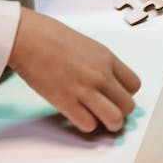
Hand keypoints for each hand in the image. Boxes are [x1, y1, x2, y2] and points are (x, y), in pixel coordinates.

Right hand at [8, 8, 139, 132]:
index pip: (134, 85)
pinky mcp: (66, 102)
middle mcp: (101, 75)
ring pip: (114, 120)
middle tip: (109, 111)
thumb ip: (101, 64)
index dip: (126, 93)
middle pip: (128, 106)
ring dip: (109, 124)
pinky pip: (89, 124)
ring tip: (100, 120)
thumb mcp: (88, 46)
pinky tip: (79, 115)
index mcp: (107, 58)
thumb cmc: (53, 38)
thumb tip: (109, 84)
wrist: (29, 38)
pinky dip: (86, 124)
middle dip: (120, 112)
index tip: (116, 96)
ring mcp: (85, 90)